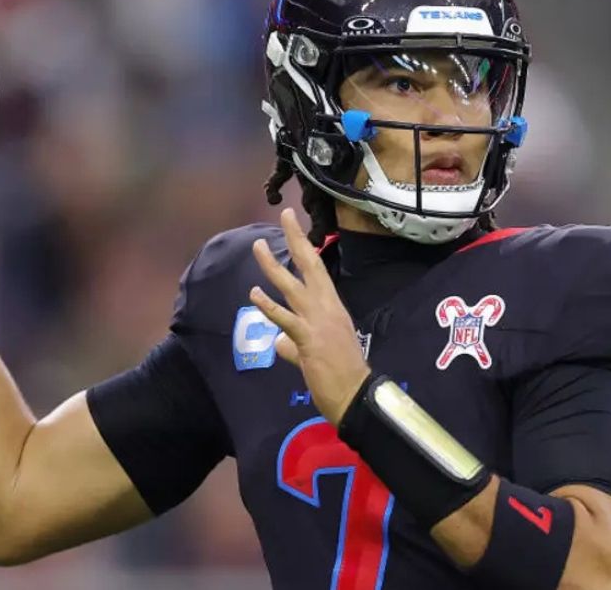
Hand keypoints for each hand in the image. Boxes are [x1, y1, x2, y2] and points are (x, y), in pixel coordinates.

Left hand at [249, 207, 370, 425]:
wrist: (356, 395)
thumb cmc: (343, 375)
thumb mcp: (316, 354)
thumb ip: (294, 345)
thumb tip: (278, 341)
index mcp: (333, 308)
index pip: (317, 270)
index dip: (306, 247)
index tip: (295, 226)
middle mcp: (328, 308)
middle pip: (310, 266)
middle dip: (297, 239)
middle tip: (285, 214)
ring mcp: (319, 322)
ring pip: (293, 287)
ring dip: (273, 266)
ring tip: (258, 246)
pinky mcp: (309, 339)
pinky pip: (285, 319)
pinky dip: (269, 306)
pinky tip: (254, 294)